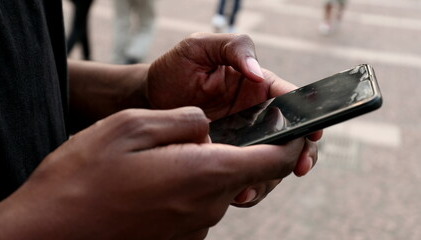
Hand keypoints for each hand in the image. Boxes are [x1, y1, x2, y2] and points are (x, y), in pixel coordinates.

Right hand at [0, 107, 315, 239]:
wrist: (49, 231)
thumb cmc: (82, 178)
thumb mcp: (130, 127)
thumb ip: (181, 122)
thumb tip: (205, 127)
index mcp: (200, 174)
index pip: (270, 162)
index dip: (290, 143)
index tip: (297, 130)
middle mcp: (204, 208)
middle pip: (240, 172)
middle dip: (232, 150)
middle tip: (195, 134)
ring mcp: (191, 229)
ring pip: (216, 188)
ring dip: (202, 168)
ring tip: (160, 157)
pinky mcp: (176, 239)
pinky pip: (195, 205)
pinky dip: (186, 187)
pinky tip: (150, 182)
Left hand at [147, 32, 321, 207]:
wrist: (148, 97)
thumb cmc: (175, 67)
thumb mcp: (200, 46)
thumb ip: (233, 48)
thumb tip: (257, 73)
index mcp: (258, 85)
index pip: (292, 100)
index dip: (307, 117)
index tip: (312, 135)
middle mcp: (256, 113)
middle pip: (291, 136)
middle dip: (300, 154)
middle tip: (297, 168)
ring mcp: (244, 137)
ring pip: (271, 161)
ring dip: (270, 177)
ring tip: (251, 189)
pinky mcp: (227, 156)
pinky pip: (245, 174)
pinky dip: (248, 187)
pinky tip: (236, 195)